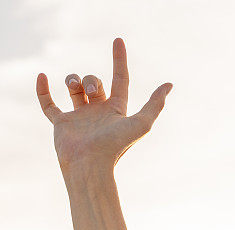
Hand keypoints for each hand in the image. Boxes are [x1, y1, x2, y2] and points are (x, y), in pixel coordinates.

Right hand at [36, 37, 172, 176]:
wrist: (90, 164)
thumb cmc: (117, 145)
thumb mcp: (142, 123)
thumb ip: (155, 104)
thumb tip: (169, 85)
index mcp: (117, 110)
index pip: (120, 79)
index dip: (120, 60)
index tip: (118, 40)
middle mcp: (98, 112)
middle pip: (94, 81)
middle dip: (92, 79)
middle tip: (92, 91)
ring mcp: (79, 117)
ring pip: (73, 87)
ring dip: (72, 80)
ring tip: (74, 87)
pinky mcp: (61, 124)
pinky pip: (48, 103)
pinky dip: (43, 90)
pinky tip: (42, 76)